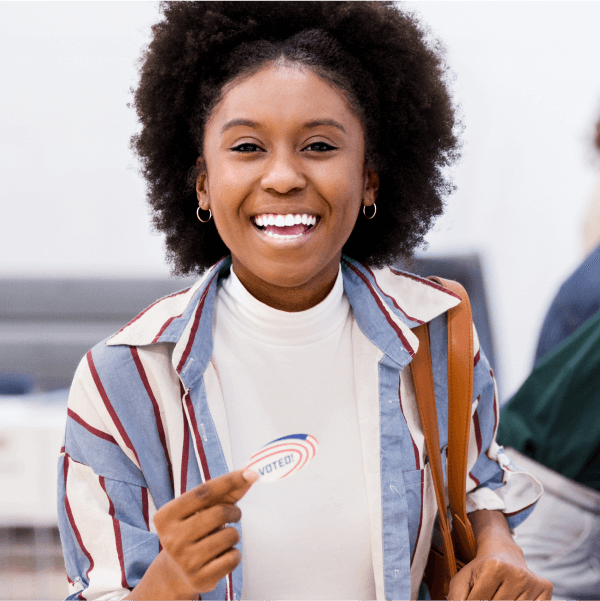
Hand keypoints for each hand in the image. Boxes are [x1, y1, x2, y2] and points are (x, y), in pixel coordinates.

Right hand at [124, 469, 257, 599]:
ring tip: (222, 537)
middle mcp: (171, 539)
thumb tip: (251, 475)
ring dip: (234, 533)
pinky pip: (232, 558)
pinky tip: (222, 554)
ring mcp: (185, 561)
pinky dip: (234, 552)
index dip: (229, 481)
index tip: (251, 473)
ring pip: (229, 536)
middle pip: (218, 513)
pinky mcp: (200, 579)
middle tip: (234, 514)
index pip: (204, 492)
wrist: (176, 571)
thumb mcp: (200, 509)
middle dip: (234, 511)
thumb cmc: (194, 530)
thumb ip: (225, 492)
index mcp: (166, 516)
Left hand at [448, 546, 552, 599]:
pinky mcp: (545, 588)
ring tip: (499, 595)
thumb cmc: (480, 568)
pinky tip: (514, 596)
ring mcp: (532, 581)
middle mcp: (516, 573)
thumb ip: (457, 597)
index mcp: (494, 567)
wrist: (502, 551)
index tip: (475, 597)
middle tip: (489, 594)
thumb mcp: (463, 578)